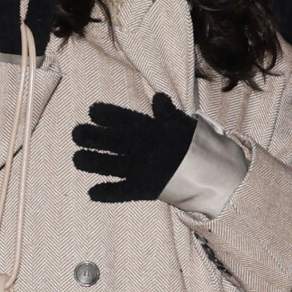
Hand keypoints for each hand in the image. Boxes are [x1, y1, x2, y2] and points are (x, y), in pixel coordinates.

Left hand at [73, 92, 196, 201]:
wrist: (216, 176)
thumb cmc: (199, 146)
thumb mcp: (184, 124)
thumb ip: (167, 113)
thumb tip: (158, 97)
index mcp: (152, 130)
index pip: (126, 119)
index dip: (108, 114)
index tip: (92, 111)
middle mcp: (143, 148)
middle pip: (112, 141)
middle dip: (92, 136)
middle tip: (75, 133)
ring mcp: (143, 169)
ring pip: (111, 164)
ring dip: (93, 162)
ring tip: (76, 159)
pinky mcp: (146, 189)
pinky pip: (123, 192)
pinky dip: (108, 193)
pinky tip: (91, 193)